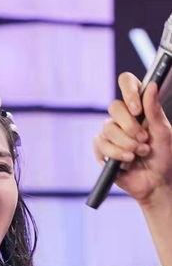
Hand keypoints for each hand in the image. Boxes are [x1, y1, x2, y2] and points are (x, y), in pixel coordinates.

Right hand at [93, 72, 171, 203]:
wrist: (155, 182)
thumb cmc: (163, 156)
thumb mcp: (163, 132)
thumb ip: (155, 110)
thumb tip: (152, 85)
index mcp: (138, 107)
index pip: (126, 83)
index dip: (129, 91)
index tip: (137, 108)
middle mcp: (122, 117)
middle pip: (114, 107)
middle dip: (130, 126)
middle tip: (144, 139)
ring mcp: (110, 134)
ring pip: (108, 129)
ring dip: (126, 143)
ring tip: (140, 153)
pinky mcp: (102, 150)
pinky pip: (101, 145)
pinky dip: (116, 153)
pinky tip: (128, 161)